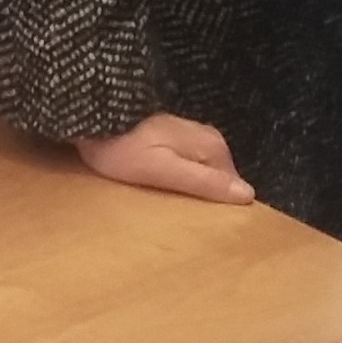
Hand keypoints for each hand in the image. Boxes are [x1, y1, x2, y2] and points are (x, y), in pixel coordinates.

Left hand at [72, 111, 253, 205]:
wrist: (94, 116)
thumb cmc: (125, 149)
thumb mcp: (164, 170)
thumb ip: (204, 181)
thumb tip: (247, 195)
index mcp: (213, 148)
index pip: (234, 187)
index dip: (220, 208)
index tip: (202, 226)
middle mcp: (209, 138)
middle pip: (219, 180)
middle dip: (205, 200)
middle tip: (183, 221)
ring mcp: (191, 136)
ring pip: (203, 173)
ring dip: (191, 191)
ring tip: (171, 210)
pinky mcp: (173, 138)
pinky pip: (188, 166)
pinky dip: (179, 180)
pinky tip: (163, 191)